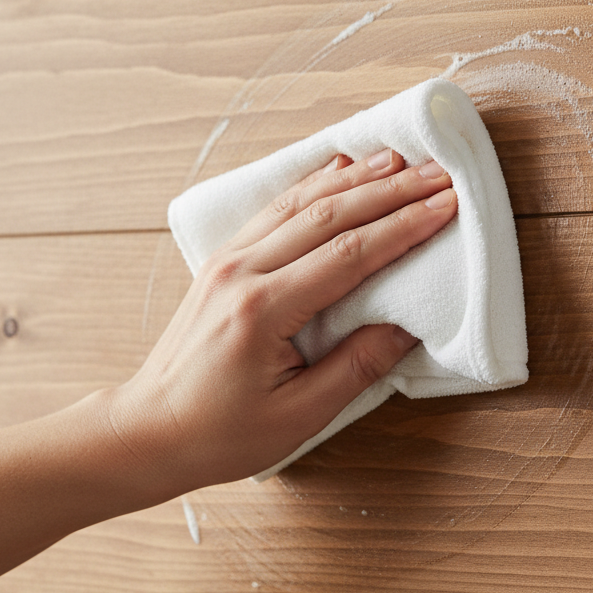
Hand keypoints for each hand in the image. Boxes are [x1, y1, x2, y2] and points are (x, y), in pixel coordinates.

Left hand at [112, 148, 456, 492]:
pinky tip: (339, 169)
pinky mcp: (225, 260)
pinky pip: (275, 208)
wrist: (148, 430)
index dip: (402, 227)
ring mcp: (228, 259)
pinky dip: (313, 184)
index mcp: (262, 310)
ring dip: (355, 178)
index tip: (444, 205)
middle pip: (328, 215)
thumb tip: (406, 328)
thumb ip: (356, 367)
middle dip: (390, 191)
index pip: (348, 254)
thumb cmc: (219, 432)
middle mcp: (242, 271)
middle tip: (436, 173)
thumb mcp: (298, 416)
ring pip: (300, 201)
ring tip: (398, 160)